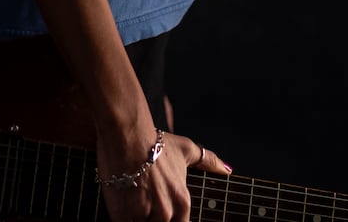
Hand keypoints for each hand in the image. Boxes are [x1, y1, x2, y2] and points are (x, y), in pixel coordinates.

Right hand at [97, 125, 231, 221]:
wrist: (127, 134)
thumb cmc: (155, 142)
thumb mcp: (186, 149)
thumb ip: (208, 161)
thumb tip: (227, 170)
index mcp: (182, 202)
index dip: (167, 219)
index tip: (158, 210)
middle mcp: (166, 212)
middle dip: (149, 216)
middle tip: (143, 198)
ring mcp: (144, 215)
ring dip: (134, 215)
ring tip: (130, 197)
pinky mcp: (121, 214)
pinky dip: (122, 215)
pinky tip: (120, 202)